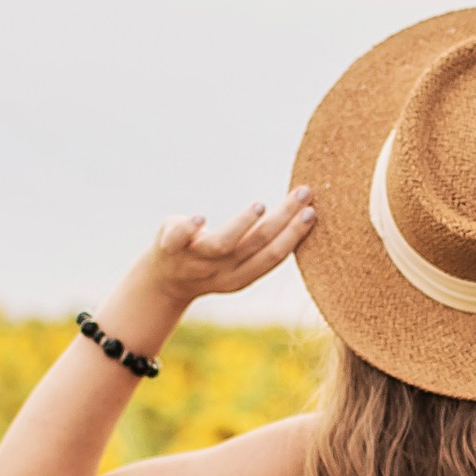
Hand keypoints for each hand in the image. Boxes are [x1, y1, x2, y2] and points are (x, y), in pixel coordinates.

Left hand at [111, 190, 314, 337]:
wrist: (163, 281)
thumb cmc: (209, 262)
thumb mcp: (236, 260)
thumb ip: (259, 242)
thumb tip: (300, 210)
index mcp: (240, 275)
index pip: (272, 256)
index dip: (294, 235)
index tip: (313, 211)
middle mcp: (220, 270)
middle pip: (256, 246)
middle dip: (284, 220)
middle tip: (304, 194)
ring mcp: (194, 259)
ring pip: (222, 245)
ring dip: (243, 225)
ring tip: (260, 206)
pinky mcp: (169, 247)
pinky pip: (178, 240)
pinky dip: (189, 229)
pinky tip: (200, 217)